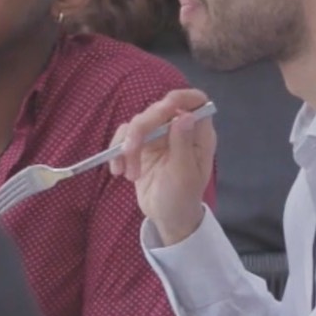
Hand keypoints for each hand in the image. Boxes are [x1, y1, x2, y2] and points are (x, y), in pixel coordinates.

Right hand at [108, 88, 215, 247]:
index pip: (195, 101)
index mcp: (198, 134)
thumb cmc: (182, 198)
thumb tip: (184, 116)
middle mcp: (178, 129)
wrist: (166, 218)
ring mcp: (159, 136)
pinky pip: (124, 136)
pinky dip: (117, 152)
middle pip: (158, 108)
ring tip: (130, 175)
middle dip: (141, 128)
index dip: (180, 97)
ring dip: (128, 147)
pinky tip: (118, 171)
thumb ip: (183, 145)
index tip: (164, 109)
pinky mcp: (140, 145)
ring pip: (137, 122)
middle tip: (131, 149)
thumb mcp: (184, 175)